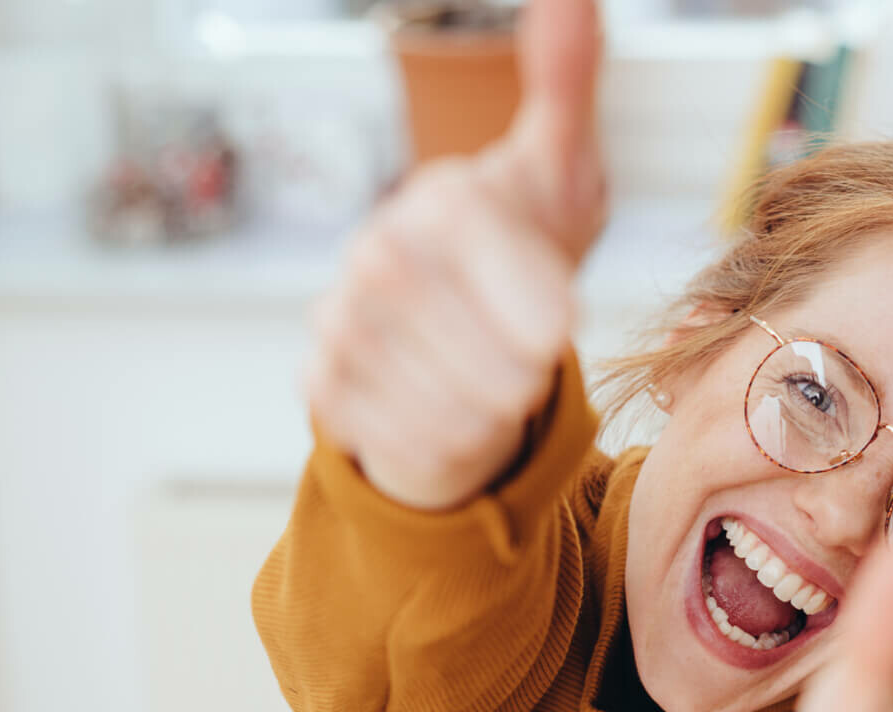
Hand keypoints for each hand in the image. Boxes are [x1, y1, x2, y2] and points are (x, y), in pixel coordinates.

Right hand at [304, 0, 606, 509]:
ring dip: (494, 409)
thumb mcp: (561, 174)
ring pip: (448, 404)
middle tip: (533, 360)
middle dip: (522, 367)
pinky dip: (453, 443)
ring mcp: (341, 322)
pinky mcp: (325, 389)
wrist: (465, 339)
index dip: (527, 294)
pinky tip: (459, 410)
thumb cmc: (523, 253)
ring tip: (498, 381)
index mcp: (438, 201)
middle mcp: (375, 254)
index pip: (475, 246)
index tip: (565, 326)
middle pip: (471, 342)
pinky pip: (410, 441)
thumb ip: (567, 87)